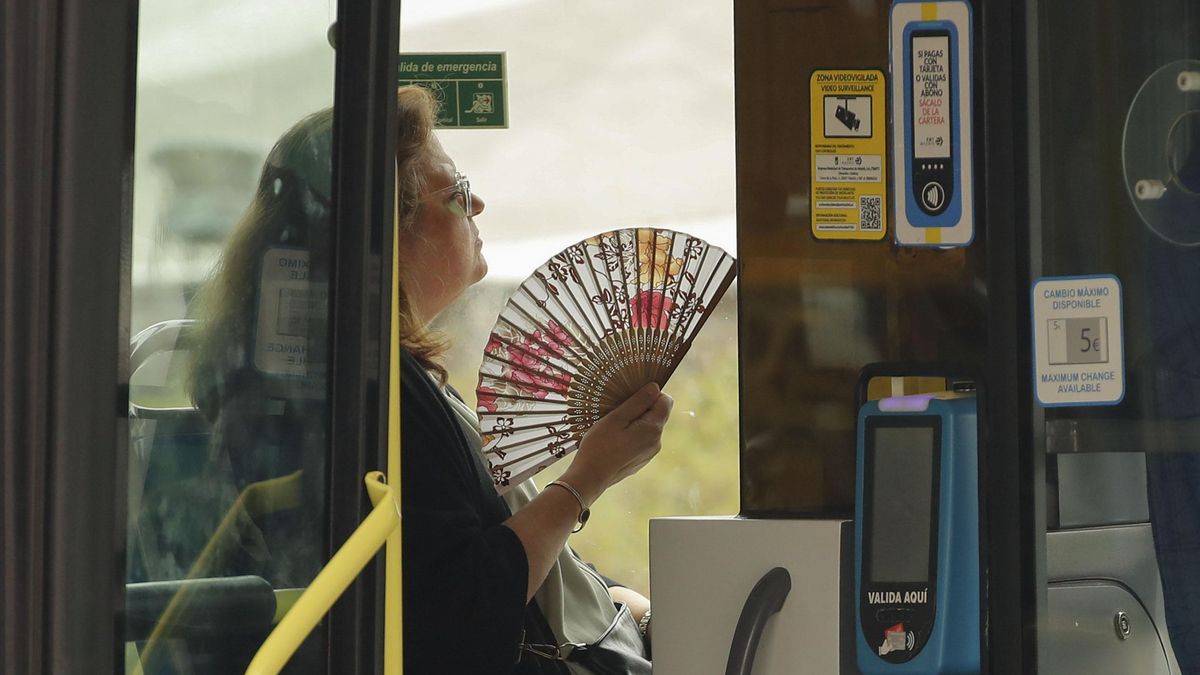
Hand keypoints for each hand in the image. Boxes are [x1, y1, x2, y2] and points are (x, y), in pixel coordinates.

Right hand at [562, 382, 672, 503]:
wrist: (590, 477)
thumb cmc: (600, 445)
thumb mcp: (617, 418)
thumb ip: (638, 401)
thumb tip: (655, 387)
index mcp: (653, 429)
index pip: (666, 401)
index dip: (651, 393)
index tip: (632, 395)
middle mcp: (656, 441)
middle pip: (657, 414)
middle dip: (641, 408)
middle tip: (618, 410)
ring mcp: (649, 453)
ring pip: (648, 427)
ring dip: (634, 421)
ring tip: (613, 426)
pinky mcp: (641, 460)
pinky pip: (641, 439)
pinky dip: (631, 434)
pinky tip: (614, 439)